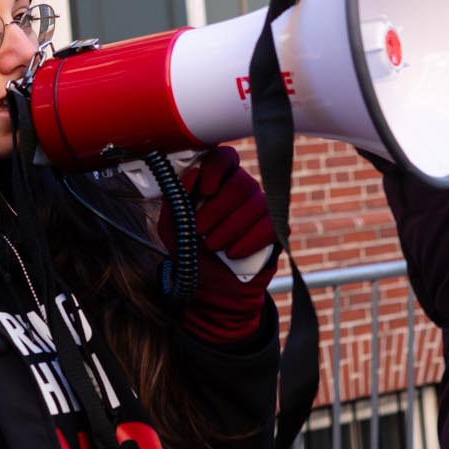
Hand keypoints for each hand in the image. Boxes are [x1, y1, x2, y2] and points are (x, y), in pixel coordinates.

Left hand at [178, 146, 276, 343]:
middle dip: (216, 209)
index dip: (214, 169)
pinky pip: (270, 225)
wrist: (212, 289)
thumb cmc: (191, 252)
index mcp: (217, 182)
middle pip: (240, 182)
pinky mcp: (276, 230)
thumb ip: (174, 200)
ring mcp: (262, 209)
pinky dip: (248, 241)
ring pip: (255, 204)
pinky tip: (233, 253)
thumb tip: (185, 179)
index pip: (223, 158)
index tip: (202, 190)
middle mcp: (242, 190)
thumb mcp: (172, 226)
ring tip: (213, 246)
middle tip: (200, 230)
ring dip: (229, 228)